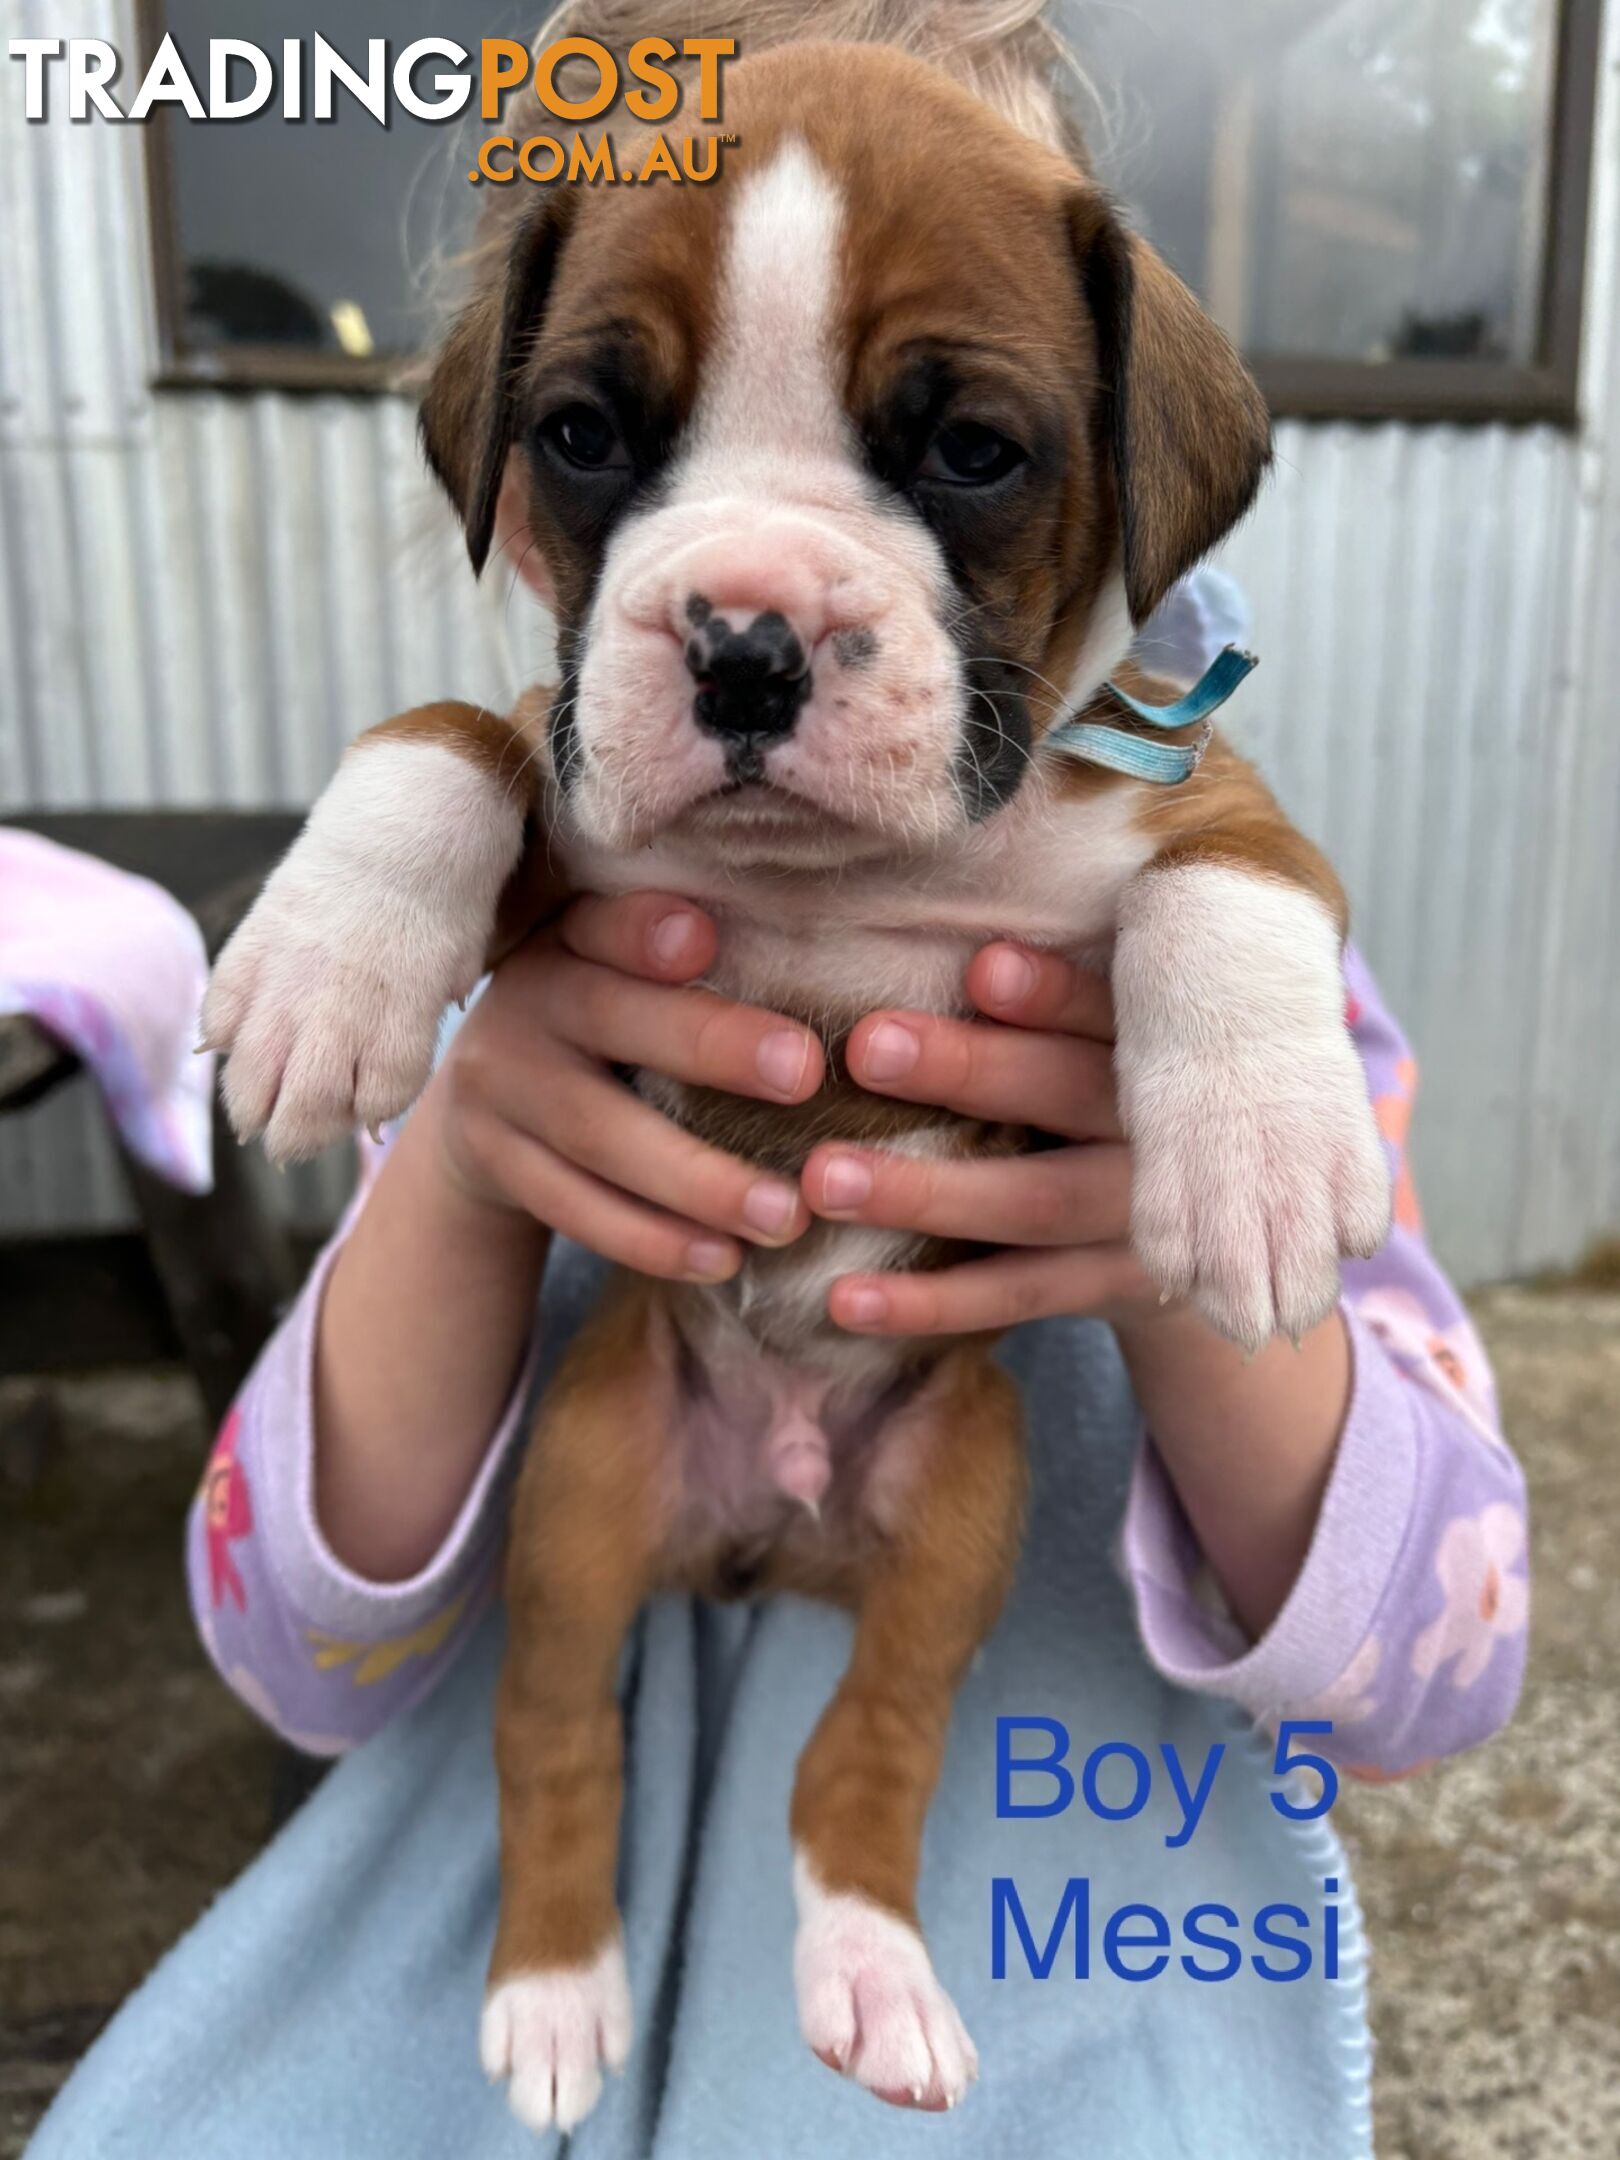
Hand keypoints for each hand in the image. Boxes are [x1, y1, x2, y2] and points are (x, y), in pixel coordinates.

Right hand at [426, 892, 824, 1282]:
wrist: (489, 1104)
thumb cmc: (613, 1027)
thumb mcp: (631, 975)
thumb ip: (697, 967)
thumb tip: (840, 976)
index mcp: (570, 939)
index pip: (602, 922)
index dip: (644, 931)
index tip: (706, 940)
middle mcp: (524, 1002)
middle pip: (610, 1020)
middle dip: (709, 1047)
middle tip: (805, 1077)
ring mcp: (498, 1089)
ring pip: (599, 1136)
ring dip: (698, 1182)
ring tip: (785, 1214)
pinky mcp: (497, 1166)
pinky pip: (577, 1210)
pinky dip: (653, 1241)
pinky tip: (723, 1259)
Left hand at [800, 945, 1170, 1336]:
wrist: (1231, 1226)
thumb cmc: (1115, 1084)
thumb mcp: (1108, 1030)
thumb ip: (1048, 995)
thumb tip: (936, 944)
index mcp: (1163, 1041)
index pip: (1112, 1010)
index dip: (1053, 993)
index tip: (980, 969)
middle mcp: (1165, 1127)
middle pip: (1068, 1096)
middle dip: (968, 1071)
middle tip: (865, 1049)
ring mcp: (1144, 1216)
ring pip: (1034, 1203)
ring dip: (925, 1193)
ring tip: (824, 1180)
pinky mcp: (1113, 1287)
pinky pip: (1017, 1295)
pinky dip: (930, 1300)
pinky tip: (846, 1299)